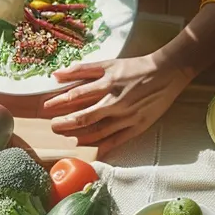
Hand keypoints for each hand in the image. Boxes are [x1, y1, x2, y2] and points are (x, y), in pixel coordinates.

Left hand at [41, 55, 194, 153]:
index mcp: (107, 84)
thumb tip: (57, 74)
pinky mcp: (138, 126)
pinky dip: (105, 147)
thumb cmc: (135, 67)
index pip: (76, 96)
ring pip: (99, 132)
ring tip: (69, 137)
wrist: (167, 73)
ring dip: (81, 136)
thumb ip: (82, 69)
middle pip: (84, 118)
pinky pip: (118, 140)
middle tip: (54, 127)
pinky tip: (95, 151)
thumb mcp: (109, 63)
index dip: (59, 103)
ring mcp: (127, 116)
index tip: (47, 107)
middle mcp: (115, 102)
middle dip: (65, 124)